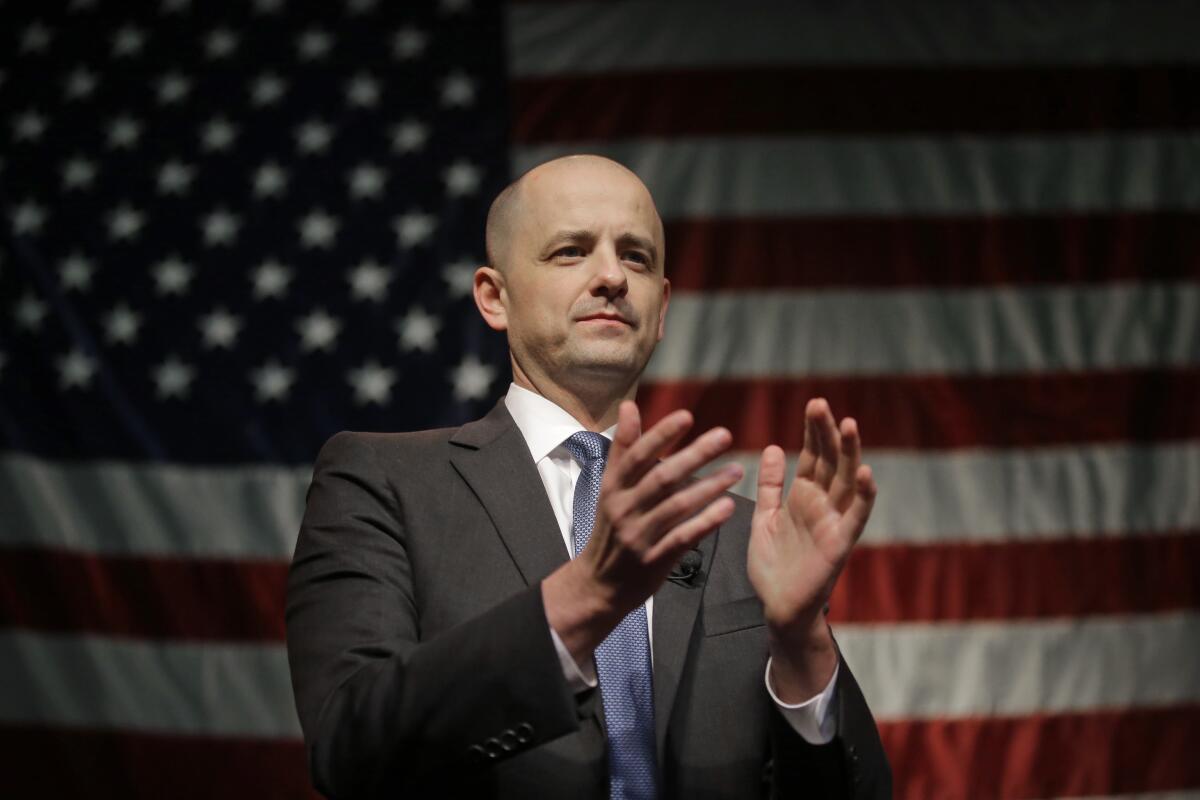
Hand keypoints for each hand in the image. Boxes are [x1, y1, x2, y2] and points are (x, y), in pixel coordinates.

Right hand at [543, 401, 743, 659]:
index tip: (686, 415)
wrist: (599, 584)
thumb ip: (623, 448)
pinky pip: (683, 538)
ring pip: (677, 507)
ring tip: (737, 470)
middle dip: (695, 455)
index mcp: (614, 487)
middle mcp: (624, 509)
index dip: (660, 434)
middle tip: (725, 436)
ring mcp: (639, 536)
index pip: (637, 455)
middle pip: (662, 477)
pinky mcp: (654, 560)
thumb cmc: (610, 527)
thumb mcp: (610, 487)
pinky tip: (728, 508)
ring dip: (709, 487)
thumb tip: (628, 406)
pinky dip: (705, 522)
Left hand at [748, 398, 876, 700]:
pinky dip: (865, 496)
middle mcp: (822, 505)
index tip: (814, 404)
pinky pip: (856, 517)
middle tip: (821, 403)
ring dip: (850, 454)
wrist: (778, 609)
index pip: (812, 456)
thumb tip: (770, 447)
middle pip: (830, 462)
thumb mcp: (764, 518)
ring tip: (850, 425)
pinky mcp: (840, 545)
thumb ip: (770, 486)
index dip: (814, 432)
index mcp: (803, 497)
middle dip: (827, 433)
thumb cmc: (773, 566)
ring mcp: (834, 523)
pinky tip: (867, 473)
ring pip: (847, 482)